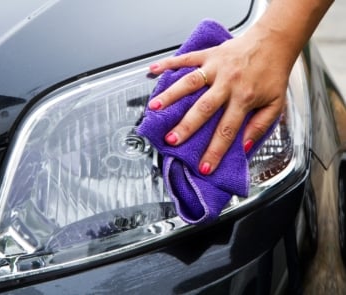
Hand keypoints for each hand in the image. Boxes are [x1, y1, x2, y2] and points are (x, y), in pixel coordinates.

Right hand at [148, 25, 292, 174]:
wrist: (274, 41)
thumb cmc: (273, 73)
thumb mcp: (275, 104)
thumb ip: (261, 126)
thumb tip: (244, 146)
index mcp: (245, 97)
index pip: (227, 130)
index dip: (215, 151)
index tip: (204, 167)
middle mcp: (228, 83)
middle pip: (204, 108)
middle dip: (186, 126)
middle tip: (171, 140)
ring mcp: (216, 67)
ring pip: (190, 82)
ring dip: (171, 95)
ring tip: (155, 107)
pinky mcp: (209, 54)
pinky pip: (186, 59)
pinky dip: (167, 63)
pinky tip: (153, 70)